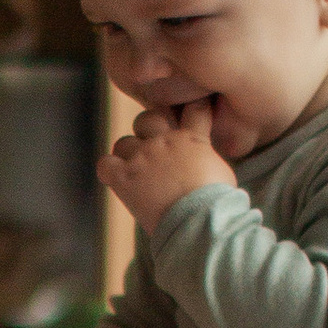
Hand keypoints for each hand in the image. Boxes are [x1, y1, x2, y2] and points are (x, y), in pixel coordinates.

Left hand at [98, 101, 234, 236]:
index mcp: (193, 139)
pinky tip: (117, 181)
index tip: (187, 116)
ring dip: (126, 156)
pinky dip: (109, 171)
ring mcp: (142, 157)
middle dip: (147, 129)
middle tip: (152, 147)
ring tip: (135, 172)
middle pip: (147, 118)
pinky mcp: (124, 177)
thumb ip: (209, 161)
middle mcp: (164, 141)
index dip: (191, 109)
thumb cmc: (217, 204)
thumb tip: (207, 167)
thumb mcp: (223, 174)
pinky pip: (105, 164)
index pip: (195, 108)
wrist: (199, 219)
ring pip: (123, 143)